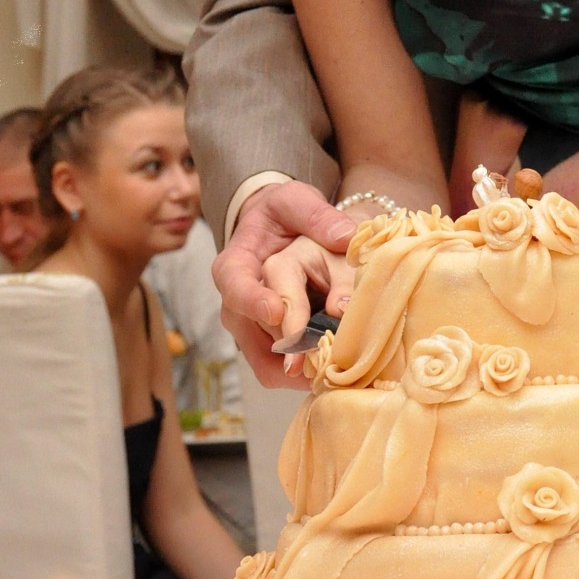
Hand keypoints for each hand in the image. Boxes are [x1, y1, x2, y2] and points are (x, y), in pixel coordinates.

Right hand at [212, 181, 355, 388]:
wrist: (277, 232)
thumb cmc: (283, 215)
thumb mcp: (297, 201)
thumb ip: (317, 215)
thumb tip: (344, 237)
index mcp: (234, 265)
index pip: (235, 285)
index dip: (253, 301)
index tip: (278, 311)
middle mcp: (235, 304)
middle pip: (255, 333)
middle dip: (290, 346)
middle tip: (326, 355)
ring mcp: (249, 330)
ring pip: (268, 363)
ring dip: (300, 370)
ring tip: (337, 370)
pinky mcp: (267, 347)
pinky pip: (279, 372)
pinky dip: (304, 376)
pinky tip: (332, 371)